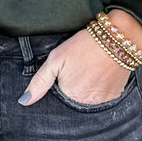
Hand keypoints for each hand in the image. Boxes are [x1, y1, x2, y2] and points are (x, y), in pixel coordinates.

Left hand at [19, 10, 141, 106]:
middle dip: (75, 85)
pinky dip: (101, 86)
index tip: (68, 69)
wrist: (117, 37)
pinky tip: (101, 71)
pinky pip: (103, 94)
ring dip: (88, 86)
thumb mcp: (56, 59)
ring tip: (91, 68)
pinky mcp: (116, 94)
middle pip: (75, 97)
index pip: (60, 95)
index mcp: (69, 95)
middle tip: (80, 66)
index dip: (62, 81)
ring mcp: (102, 100)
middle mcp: (86, 102)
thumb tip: (24, 101)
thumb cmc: (83, 46)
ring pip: (89, 97)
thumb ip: (40, 81)